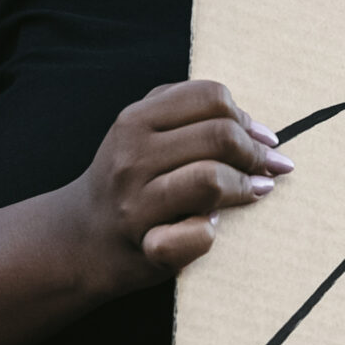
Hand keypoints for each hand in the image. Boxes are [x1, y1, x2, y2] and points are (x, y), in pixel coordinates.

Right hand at [67, 80, 292, 294]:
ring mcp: (136, 203)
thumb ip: (188, 113)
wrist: (76, 241)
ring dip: (246, 187)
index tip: (262, 138)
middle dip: (256, 152)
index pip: (210, 97)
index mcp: (135, 120)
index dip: (246, 117)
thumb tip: (257, 128)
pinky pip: (199, 233)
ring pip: (212, 179)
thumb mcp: (141, 130)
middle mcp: (131, 156)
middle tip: (268, 168)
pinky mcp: (146, 247)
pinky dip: (212, 231)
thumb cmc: (126, 180)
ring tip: (255, 191)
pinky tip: (212, 225)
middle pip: (221, 135)